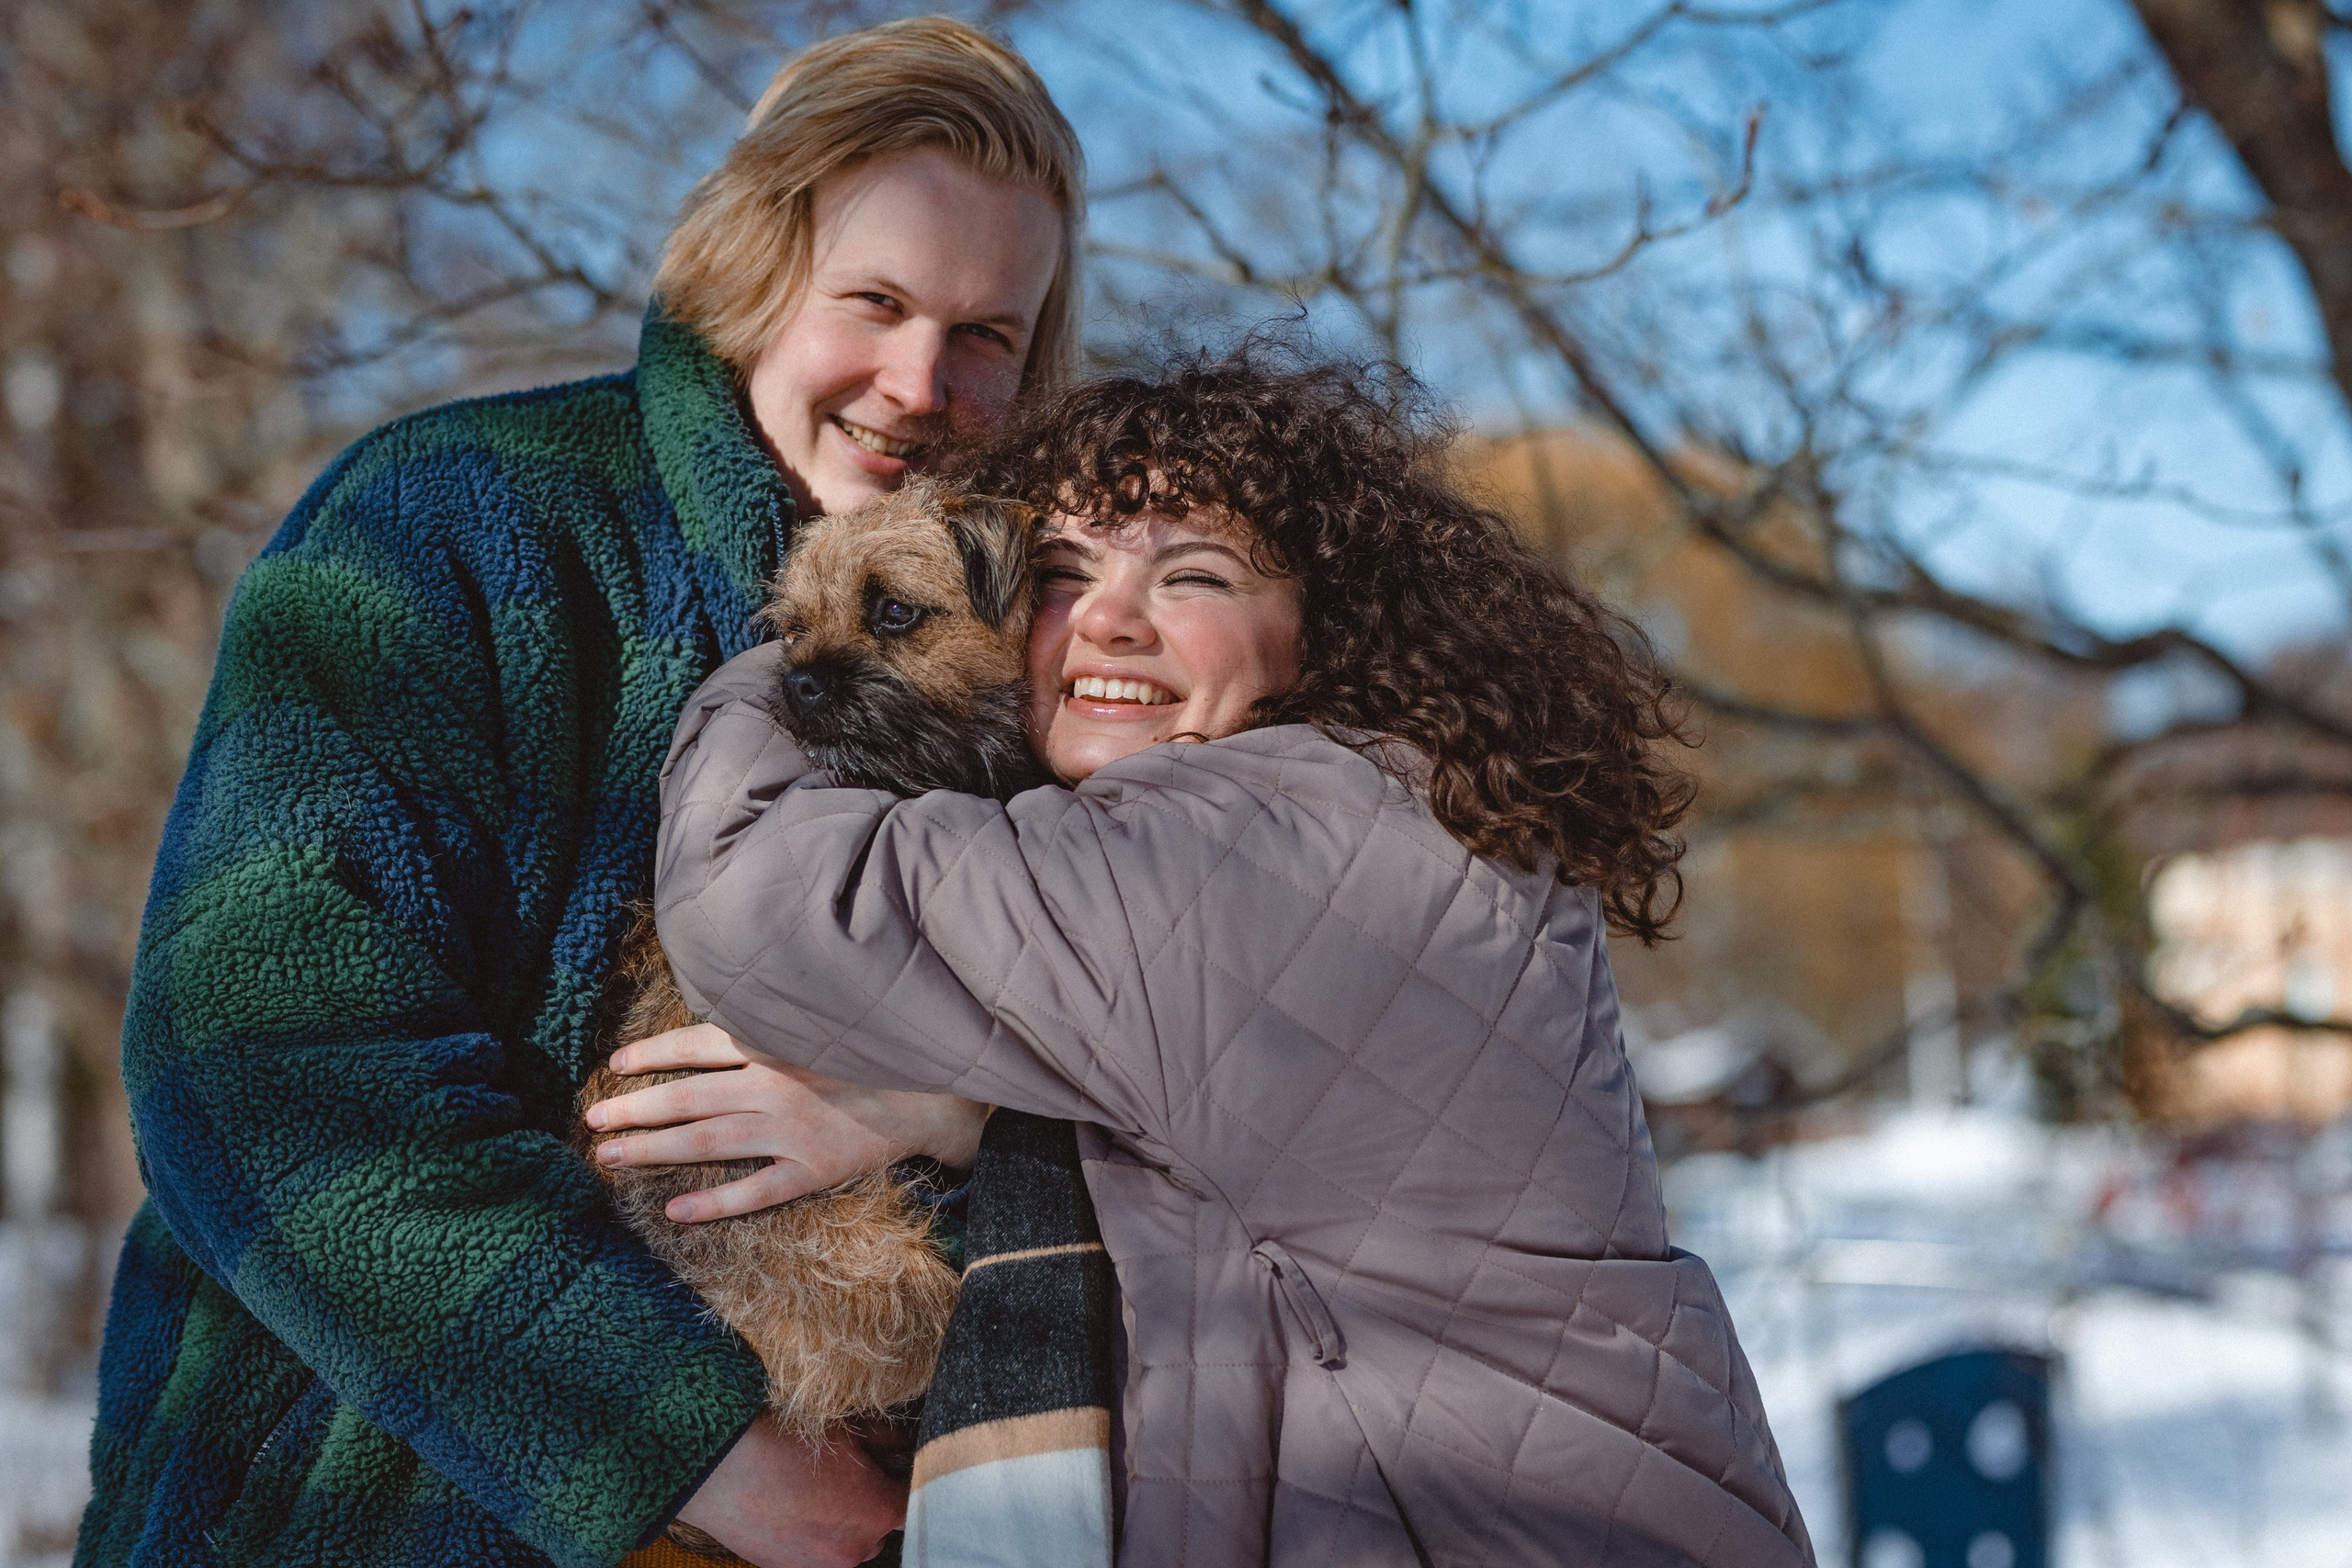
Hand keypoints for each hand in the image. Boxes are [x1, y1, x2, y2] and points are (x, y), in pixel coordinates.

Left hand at [587, 1023, 988, 1221]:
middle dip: (634, 1108)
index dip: (652, 1054)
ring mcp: (793, 1129)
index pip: (698, 1044)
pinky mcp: (814, 1168)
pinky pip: (756, 1189)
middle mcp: (776, 1084)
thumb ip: (771, 1024)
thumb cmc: (878, 1051)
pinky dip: (715, 1200)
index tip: (614, 1065)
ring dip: (654, 1148)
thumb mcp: (822, 1022)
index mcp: (776, 1044)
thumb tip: (719, 1023)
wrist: (939, 1091)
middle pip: (689, 1095)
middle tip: (592, 1122)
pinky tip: (676, 1209)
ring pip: (708, 1140)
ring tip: (609, 1158)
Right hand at [675, 1416, 904, 1567]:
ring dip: (841, 1526)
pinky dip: (812, 1537)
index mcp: (878, 1512)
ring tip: (815, 1494)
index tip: (895, 1469)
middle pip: (880, 1530)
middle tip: (847, 1476)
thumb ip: (887, 1441)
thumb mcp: (845, 1434)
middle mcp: (856, 1549)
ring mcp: (821, 1567)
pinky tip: (793, 1509)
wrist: (719, 1470)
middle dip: (870, 1506)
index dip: (904, 1483)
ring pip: (847, 1546)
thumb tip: (906, 1441)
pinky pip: (815, 1556)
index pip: (914, 1502)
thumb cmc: (782, 1445)